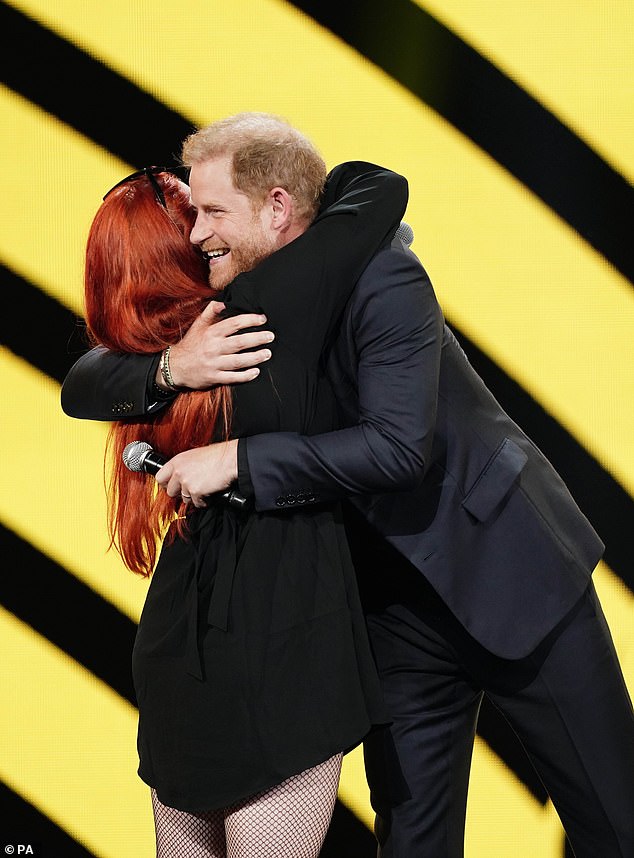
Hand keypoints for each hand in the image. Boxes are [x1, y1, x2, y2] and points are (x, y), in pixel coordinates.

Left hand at [156, 440, 238, 508]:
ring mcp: (186, 482)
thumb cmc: (217, 456)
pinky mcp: (195, 492)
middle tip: (190, 490)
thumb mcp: (194, 456)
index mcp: (177, 461)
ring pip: (183, 499)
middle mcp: (179, 471)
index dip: (166, 484)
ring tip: (203, 489)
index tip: (172, 486)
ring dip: (193, 497)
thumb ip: (184, 466)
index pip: (160, 477)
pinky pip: (196, 503)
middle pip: (170, 491)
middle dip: (180, 493)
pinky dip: (203, 501)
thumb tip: (180, 476)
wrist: (230, 459)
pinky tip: (209, 492)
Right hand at [158, 301, 273, 389]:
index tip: (263, 319)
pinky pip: (232, 377)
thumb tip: (223, 303)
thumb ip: (210, 312)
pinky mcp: (214, 378)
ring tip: (268, 353)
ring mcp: (214, 364)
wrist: (175, 366)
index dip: (250, 320)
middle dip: (257, 339)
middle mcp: (213, 348)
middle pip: (239, 342)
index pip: (234, 324)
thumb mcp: (198, 325)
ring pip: (238, 361)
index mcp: (211, 333)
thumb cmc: (191, 344)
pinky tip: (256, 372)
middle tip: (270, 336)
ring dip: (255, 357)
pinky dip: (245, 375)